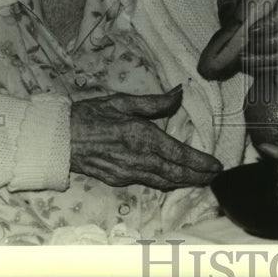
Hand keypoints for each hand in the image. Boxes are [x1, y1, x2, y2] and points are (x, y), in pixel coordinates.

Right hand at [70, 86, 222, 189]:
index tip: (217, 165)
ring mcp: (128, 173)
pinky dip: (166, 183)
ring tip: (200, 181)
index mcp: (142, 137)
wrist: (60, 139)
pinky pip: (149, 183)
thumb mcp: (123, 101)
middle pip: (175, 173)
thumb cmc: (91, 115)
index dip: (200, 162)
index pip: (179, 154)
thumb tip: (179, 92)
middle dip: (198, 177)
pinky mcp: (118, 180)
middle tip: (215, 178)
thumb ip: (155, 101)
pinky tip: (172, 180)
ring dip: (184, 182)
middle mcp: (139, 159)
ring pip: (163, 182)